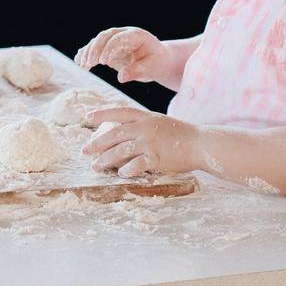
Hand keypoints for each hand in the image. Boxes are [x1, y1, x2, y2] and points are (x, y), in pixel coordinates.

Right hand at [75, 27, 174, 83]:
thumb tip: (121, 77)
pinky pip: (95, 48)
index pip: (119, 39)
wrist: (156, 59)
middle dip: (95, 49)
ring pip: (97, 41)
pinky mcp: (108, 47)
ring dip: (88, 52)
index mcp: (136, 35)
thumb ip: (138, 71)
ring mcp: (114, 39)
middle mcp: (123, 34)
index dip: (109, 48)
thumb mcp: (152, 68)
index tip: (102, 62)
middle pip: (105, 36)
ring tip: (82, 65)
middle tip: (89, 63)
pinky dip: (86, 54)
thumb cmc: (156, 62)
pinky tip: (79, 62)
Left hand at [82, 107, 196, 177]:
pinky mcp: (156, 158)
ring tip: (96, 166)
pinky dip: (126, 170)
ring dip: (105, 160)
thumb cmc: (181, 134)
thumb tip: (122, 133)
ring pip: (120, 151)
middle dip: (97, 143)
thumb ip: (143, 125)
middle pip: (114, 134)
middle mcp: (145, 127)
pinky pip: (136, 165)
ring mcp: (150, 142)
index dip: (102, 114)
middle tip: (85, 150)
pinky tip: (121, 173)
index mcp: (146, 116)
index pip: (119, 112)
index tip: (87, 118)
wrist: (200, 144)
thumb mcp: (160, 122)